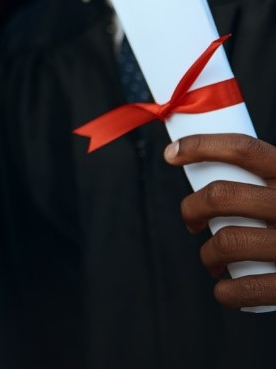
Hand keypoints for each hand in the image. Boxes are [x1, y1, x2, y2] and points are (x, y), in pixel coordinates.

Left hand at [167, 133, 275, 308]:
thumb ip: (274, 180)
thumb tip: (219, 164)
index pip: (243, 149)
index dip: (201, 145)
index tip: (172, 153)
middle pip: (221, 196)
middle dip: (192, 208)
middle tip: (191, 220)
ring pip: (226, 242)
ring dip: (207, 253)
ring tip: (211, 259)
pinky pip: (249, 288)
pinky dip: (227, 293)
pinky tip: (224, 292)